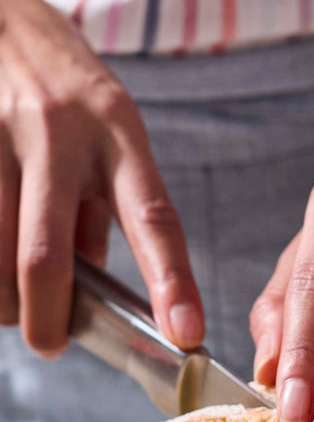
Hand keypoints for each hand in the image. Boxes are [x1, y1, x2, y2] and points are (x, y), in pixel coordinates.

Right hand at [0, 0, 203, 356]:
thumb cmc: (61, 78)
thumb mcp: (105, 130)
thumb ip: (104, 208)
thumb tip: (97, 286)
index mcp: (117, 130)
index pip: (153, 216)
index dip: (172, 281)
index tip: (187, 333)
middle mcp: (59, 130)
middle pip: (47, 254)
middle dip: (48, 317)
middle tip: (51, 343)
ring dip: (4, 298)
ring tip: (13, 304)